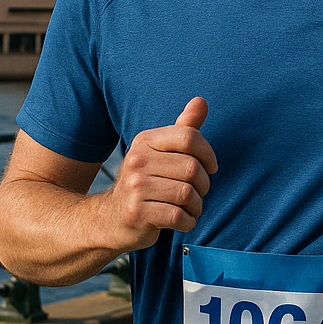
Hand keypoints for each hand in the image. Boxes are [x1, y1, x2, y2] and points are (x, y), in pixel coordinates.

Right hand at [105, 97, 217, 249]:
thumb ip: (184, 128)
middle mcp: (137, 160)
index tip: (210, 167)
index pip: (189, 137)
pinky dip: (188, 222)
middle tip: (196, 192)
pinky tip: (181, 220)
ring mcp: (135, 187)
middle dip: (203, 185)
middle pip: (192, 169)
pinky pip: (179, 217)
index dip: (208, 154)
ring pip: (187, 194)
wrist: (112, 217)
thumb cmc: (146, 182)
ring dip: (196, 205)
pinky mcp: (137, 212)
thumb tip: (201, 101)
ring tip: (188, 207)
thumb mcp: (160, 152)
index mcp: (145, 141)